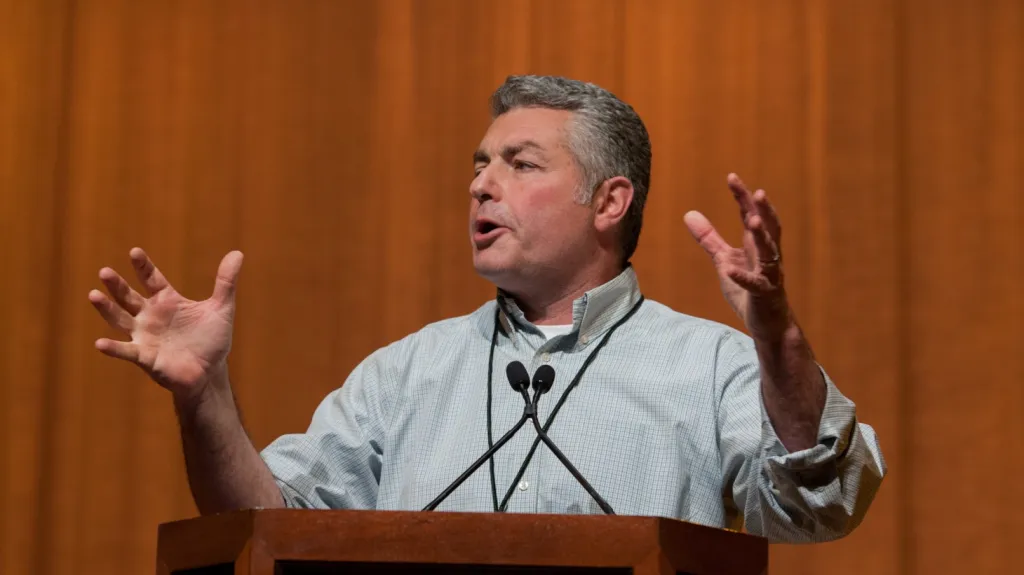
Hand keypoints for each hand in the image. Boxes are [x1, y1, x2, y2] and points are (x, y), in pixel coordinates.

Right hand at [89, 248, 243, 399]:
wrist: (209, 373)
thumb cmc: (212, 340)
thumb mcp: (221, 308)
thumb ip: (226, 282)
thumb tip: (238, 253)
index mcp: (167, 301)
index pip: (152, 279)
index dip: (143, 266)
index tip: (135, 252)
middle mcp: (150, 316)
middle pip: (129, 297)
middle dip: (117, 285)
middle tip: (104, 271)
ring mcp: (144, 336)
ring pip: (120, 320)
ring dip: (106, 309)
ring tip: (93, 295)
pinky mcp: (144, 357)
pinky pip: (126, 351)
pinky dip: (114, 348)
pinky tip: (100, 343)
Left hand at [684, 173, 790, 338]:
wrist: (766, 324)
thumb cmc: (747, 290)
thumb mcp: (724, 260)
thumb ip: (709, 238)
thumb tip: (689, 213)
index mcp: (756, 246)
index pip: (750, 216)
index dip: (743, 197)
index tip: (732, 177)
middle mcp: (766, 256)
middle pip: (767, 228)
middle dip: (762, 210)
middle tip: (757, 191)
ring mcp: (769, 276)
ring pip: (770, 253)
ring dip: (761, 236)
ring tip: (751, 220)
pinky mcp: (765, 295)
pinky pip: (755, 285)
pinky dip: (743, 277)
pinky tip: (730, 271)